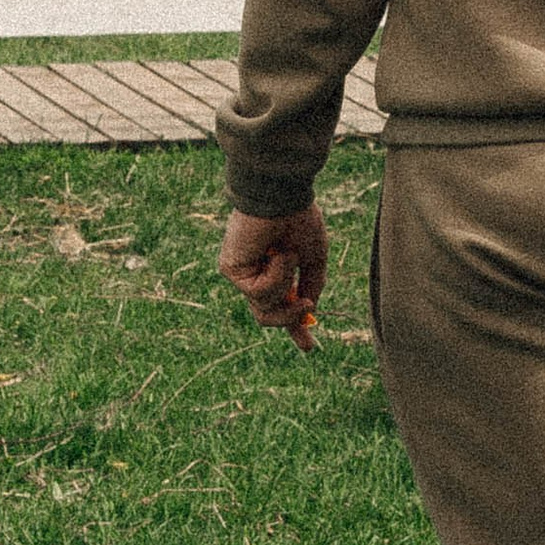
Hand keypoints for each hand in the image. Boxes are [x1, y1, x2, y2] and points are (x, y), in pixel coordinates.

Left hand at [220, 203, 329, 348]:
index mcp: (274, 270)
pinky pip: (259, 293)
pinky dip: (276, 275)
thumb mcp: (313, 258)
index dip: (293, 326)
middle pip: (267, 316)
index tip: (308, 348)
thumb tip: (309, 311)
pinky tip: (277, 252)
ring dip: (285, 286)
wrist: (282, 196)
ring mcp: (241, 274)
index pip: (280, 306)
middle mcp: (254, 274)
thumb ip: (310, 285)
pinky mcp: (231, 271)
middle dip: (289, 319)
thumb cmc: (298, 218)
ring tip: (288, 254)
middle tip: (306, 307)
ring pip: (265, 309)